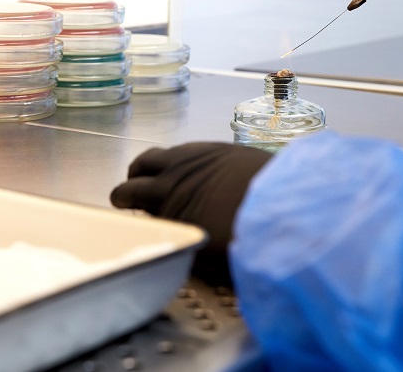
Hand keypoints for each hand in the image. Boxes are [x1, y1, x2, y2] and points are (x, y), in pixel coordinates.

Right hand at [110, 142, 273, 283]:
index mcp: (163, 202)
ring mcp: (191, 157)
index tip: (123, 207)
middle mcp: (170, 175)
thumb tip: (170, 239)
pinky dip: (176, 159)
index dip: (122, 201)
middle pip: (137, 171)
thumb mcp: (202, 254)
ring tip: (155, 175)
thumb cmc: (240, 239)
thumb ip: (179, 239)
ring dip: (150, 167)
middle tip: (132, 192)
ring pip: (157, 156)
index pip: (127, 195)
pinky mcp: (214, 147)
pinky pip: (182, 149)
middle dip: (131, 182)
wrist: (280, 204)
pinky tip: (189, 168)